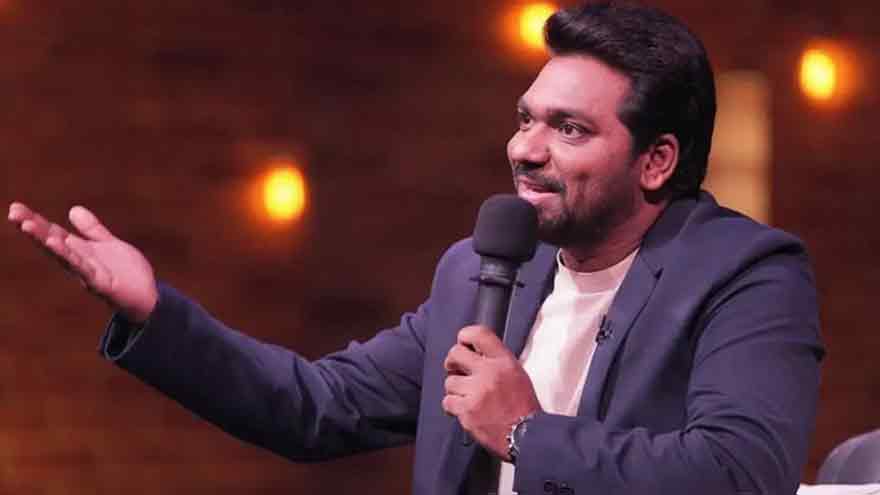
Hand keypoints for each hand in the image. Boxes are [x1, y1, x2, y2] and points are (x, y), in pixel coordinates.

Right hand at [8, 202, 158, 322]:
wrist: (147, 296)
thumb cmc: (126, 272)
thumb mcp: (108, 244)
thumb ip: (91, 229)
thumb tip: (73, 209)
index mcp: (80, 251)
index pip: (53, 233)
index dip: (35, 221)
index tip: (15, 208)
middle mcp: (79, 262)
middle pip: (52, 243)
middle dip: (33, 229)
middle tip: (13, 213)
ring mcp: (88, 273)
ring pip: (63, 255)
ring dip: (46, 241)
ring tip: (29, 226)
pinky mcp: (101, 283)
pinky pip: (84, 268)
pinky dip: (71, 257)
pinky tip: (58, 244)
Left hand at [442, 325, 540, 459]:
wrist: (527, 435)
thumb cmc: (522, 406)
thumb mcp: (516, 374)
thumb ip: (496, 361)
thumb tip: (472, 353)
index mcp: (504, 361)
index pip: (479, 334)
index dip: (465, 336)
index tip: (462, 343)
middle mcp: (489, 372)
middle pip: (455, 353)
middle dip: (452, 362)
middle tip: (455, 369)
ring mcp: (477, 392)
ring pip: (449, 381)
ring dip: (455, 389)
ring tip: (468, 397)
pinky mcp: (467, 410)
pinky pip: (448, 401)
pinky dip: (453, 406)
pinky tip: (465, 410)